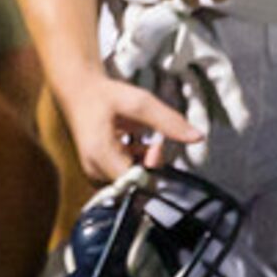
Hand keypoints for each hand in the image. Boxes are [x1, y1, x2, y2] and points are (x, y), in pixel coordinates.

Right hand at [58, 71, 201, 181]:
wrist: (79, 92)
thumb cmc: (105, 96)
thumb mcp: (141, 102)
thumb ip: (169, 121)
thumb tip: (197, 137)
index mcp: (101, 155)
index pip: (132, 183)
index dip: (151, 171)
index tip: (155, 149)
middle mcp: (95, 169)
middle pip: (133, 183)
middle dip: (149, 164)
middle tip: (151, 141)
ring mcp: (95, 172)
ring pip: (131, 179)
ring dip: (143, 161)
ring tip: (141, 139)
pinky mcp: (99, 171)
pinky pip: (125, 175)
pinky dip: (135, 161)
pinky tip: (135, 143)